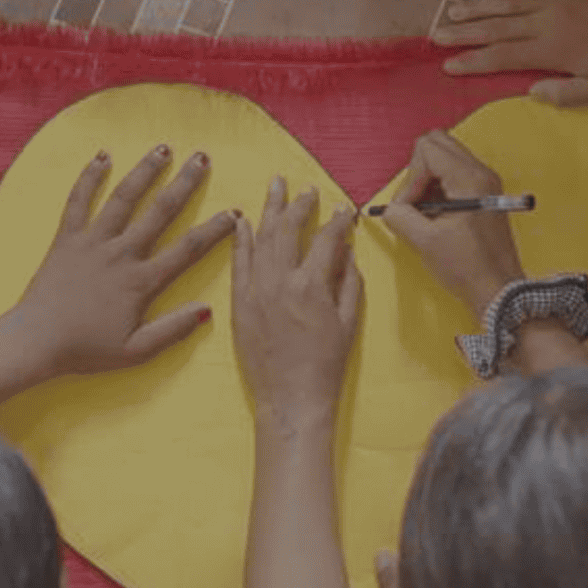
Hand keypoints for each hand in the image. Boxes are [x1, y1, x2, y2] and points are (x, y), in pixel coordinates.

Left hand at [0, 146, 236, 400]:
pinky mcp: (66, 239)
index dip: (214, 229)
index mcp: (141, 281)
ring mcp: (92, 242)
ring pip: (123, 198)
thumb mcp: (136, 350)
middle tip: (202, 159)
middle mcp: (120, 253)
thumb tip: (207, 309)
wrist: (35, 341)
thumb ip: (173, 329)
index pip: (188, 249)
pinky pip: (78, 201)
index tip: (234, 212)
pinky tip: (102, 157)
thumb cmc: (86, 349)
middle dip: (184, 183)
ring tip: (163, 149)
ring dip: (145, 171)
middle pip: (159, 211)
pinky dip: (89, 177)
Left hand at [232, 177, 362, 418]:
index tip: (344, 210)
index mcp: (311, 285)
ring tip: (275, 187)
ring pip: (261, 238)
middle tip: (305, 189)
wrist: (290, 399)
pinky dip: (240, 239)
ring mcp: (255, 290)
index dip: (338, 221)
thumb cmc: (325, 366)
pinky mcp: (238, 303)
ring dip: (269, 210)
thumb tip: (348, 252)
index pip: (327, 239)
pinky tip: (243, 221)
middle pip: (289, 229)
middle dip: (299, 205)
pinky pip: (238, 262)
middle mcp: (280, 280)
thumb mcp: (347, 322)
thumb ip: (349, 283)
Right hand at [381, 131, 523, 317]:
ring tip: (425, 213)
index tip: (410, 208)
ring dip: (428, 180)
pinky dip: (440, 189)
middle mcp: (482, 173)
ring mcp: (486, 182)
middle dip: (418, 171)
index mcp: (470, 179)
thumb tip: (390, 208)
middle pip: (438, 143)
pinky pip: (455, 175)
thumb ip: (400, 216)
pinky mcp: (485, 194)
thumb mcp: (425, 242)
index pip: (427, 149)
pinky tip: (437, 216)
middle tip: (414, 203)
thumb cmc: (468, 268)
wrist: (498, 290)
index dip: (410, 178)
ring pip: (446, 158)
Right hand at [432, 0, 587, 105]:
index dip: (472, 61)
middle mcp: (545, 19)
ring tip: (453, 11)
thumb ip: (565, 95)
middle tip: (437, 36)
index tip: (448, 65)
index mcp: (550, 49)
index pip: (501, 56)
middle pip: (495, 26)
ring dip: (477, 5)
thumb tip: (534, 92)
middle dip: (463, 32)